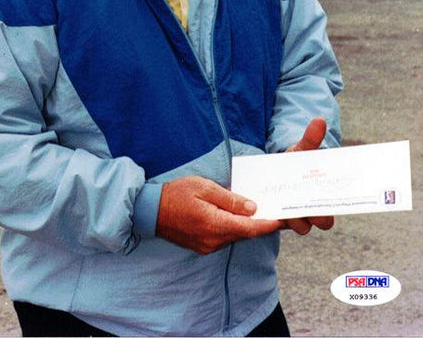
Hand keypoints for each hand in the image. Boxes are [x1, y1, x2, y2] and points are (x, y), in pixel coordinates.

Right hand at [156, 176, 281, 253]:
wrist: (151, 210)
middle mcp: (214, 240)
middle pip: (245, 233)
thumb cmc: (177, 194)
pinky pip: (225, 238)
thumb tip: (252, 207)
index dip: (269, 223)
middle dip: (261, 223)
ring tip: (258, 212)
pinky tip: (236, 217)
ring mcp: (208, 246)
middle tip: (277, 212)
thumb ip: (230, 199)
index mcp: (215, 224)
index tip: (284, 218)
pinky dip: (233, 228)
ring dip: (246, 226)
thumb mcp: (204, 187)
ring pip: (235, 236)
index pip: (250, 228)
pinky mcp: (203, 246)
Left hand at [282, 117, 333, 234]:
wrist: (279, 168)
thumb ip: (310, 138)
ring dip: (292, 219)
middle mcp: (312, 213)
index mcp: (322, 200)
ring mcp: (296, 217)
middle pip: (317, 224)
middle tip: (298, 205)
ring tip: (281, 207)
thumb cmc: (296, 161)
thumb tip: (319, 120)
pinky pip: (279, 224)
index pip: (329, 218)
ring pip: (299, 227)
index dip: (326, 214)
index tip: (319, 204)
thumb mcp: (302, 150)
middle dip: (310, 217)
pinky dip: (274, 218)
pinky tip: (266, 207)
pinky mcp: (279, 217)